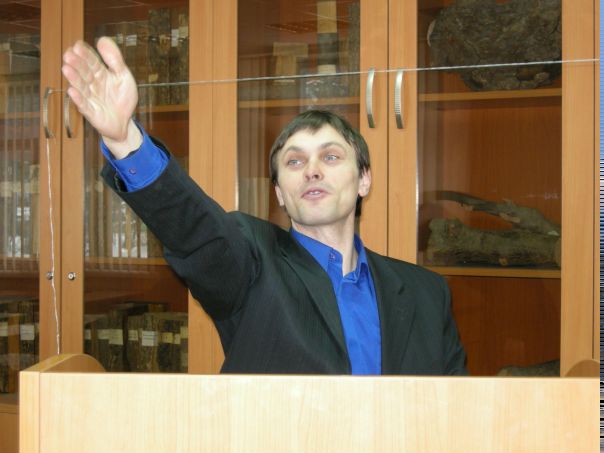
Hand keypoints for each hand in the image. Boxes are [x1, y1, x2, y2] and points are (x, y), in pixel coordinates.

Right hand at [62, 37, 141, 157]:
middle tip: (69, 55)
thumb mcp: (124, 76)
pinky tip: (72, 91)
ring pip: (81, 87)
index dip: (85, 54)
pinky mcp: (91, 113)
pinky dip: (78, 99)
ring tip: (66, 69)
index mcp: (100, 74)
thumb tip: (103, 39)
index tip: (78, 45)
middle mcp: (92, 84)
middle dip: (77, 64)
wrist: (125, 122)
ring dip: (74, 78)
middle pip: (84, 72)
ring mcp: (90, 98)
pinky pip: (83, 105)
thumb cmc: (123, 98)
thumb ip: (115, 60)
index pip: (91, 61)